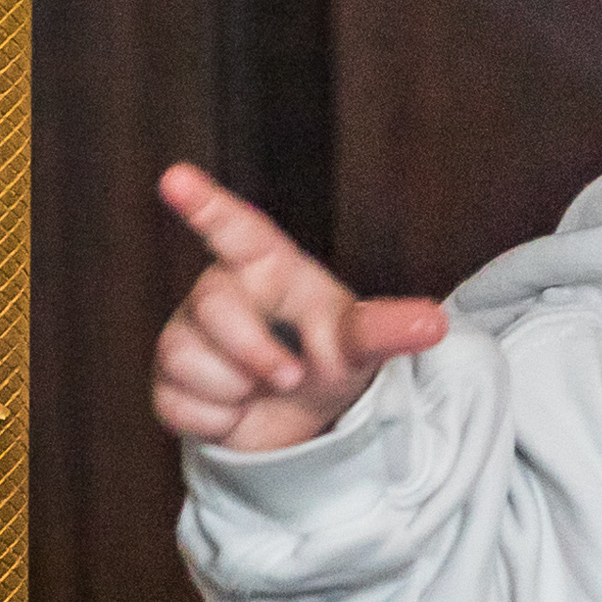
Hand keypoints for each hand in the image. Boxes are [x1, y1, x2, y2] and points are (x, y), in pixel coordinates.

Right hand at [150, 162, 451, 453]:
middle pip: (214, 308)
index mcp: (264, 267)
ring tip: (259, 389)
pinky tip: (234, 410)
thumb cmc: (328, 358)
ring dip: (236, 390)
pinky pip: (178, 402)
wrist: (302, 423)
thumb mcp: (359, 343)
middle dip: (256, 353)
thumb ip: (387, 329)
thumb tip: (434, 323)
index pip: (234, 229)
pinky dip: (216, 419)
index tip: (176, 177)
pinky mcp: (168, 382)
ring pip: (187, 359)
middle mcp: (218, 292)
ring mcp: (187, 335)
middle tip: (290, 377)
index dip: (205, 203)